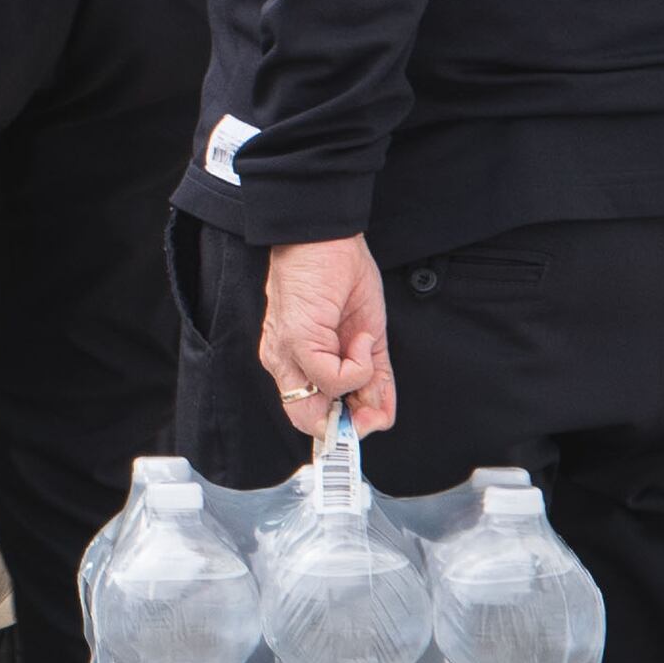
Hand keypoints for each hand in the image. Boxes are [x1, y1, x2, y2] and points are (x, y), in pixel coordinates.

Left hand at [258, 236, 395, 438]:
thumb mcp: (366, 337)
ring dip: (356, 391)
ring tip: (364, 349)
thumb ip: (373, 380)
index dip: (345, 427)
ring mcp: (285, 354)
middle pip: (309, 422)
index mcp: (297, 362)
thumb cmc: (340, 276)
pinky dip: (357, 367)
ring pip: (315, 410)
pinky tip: (359, 338)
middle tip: (373, 400)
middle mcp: (283, 363)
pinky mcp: (296, 339)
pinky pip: (331, 378)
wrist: (324, 235)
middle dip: (350, 424)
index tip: (371, 418)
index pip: (313, 416)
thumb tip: (380, 416)